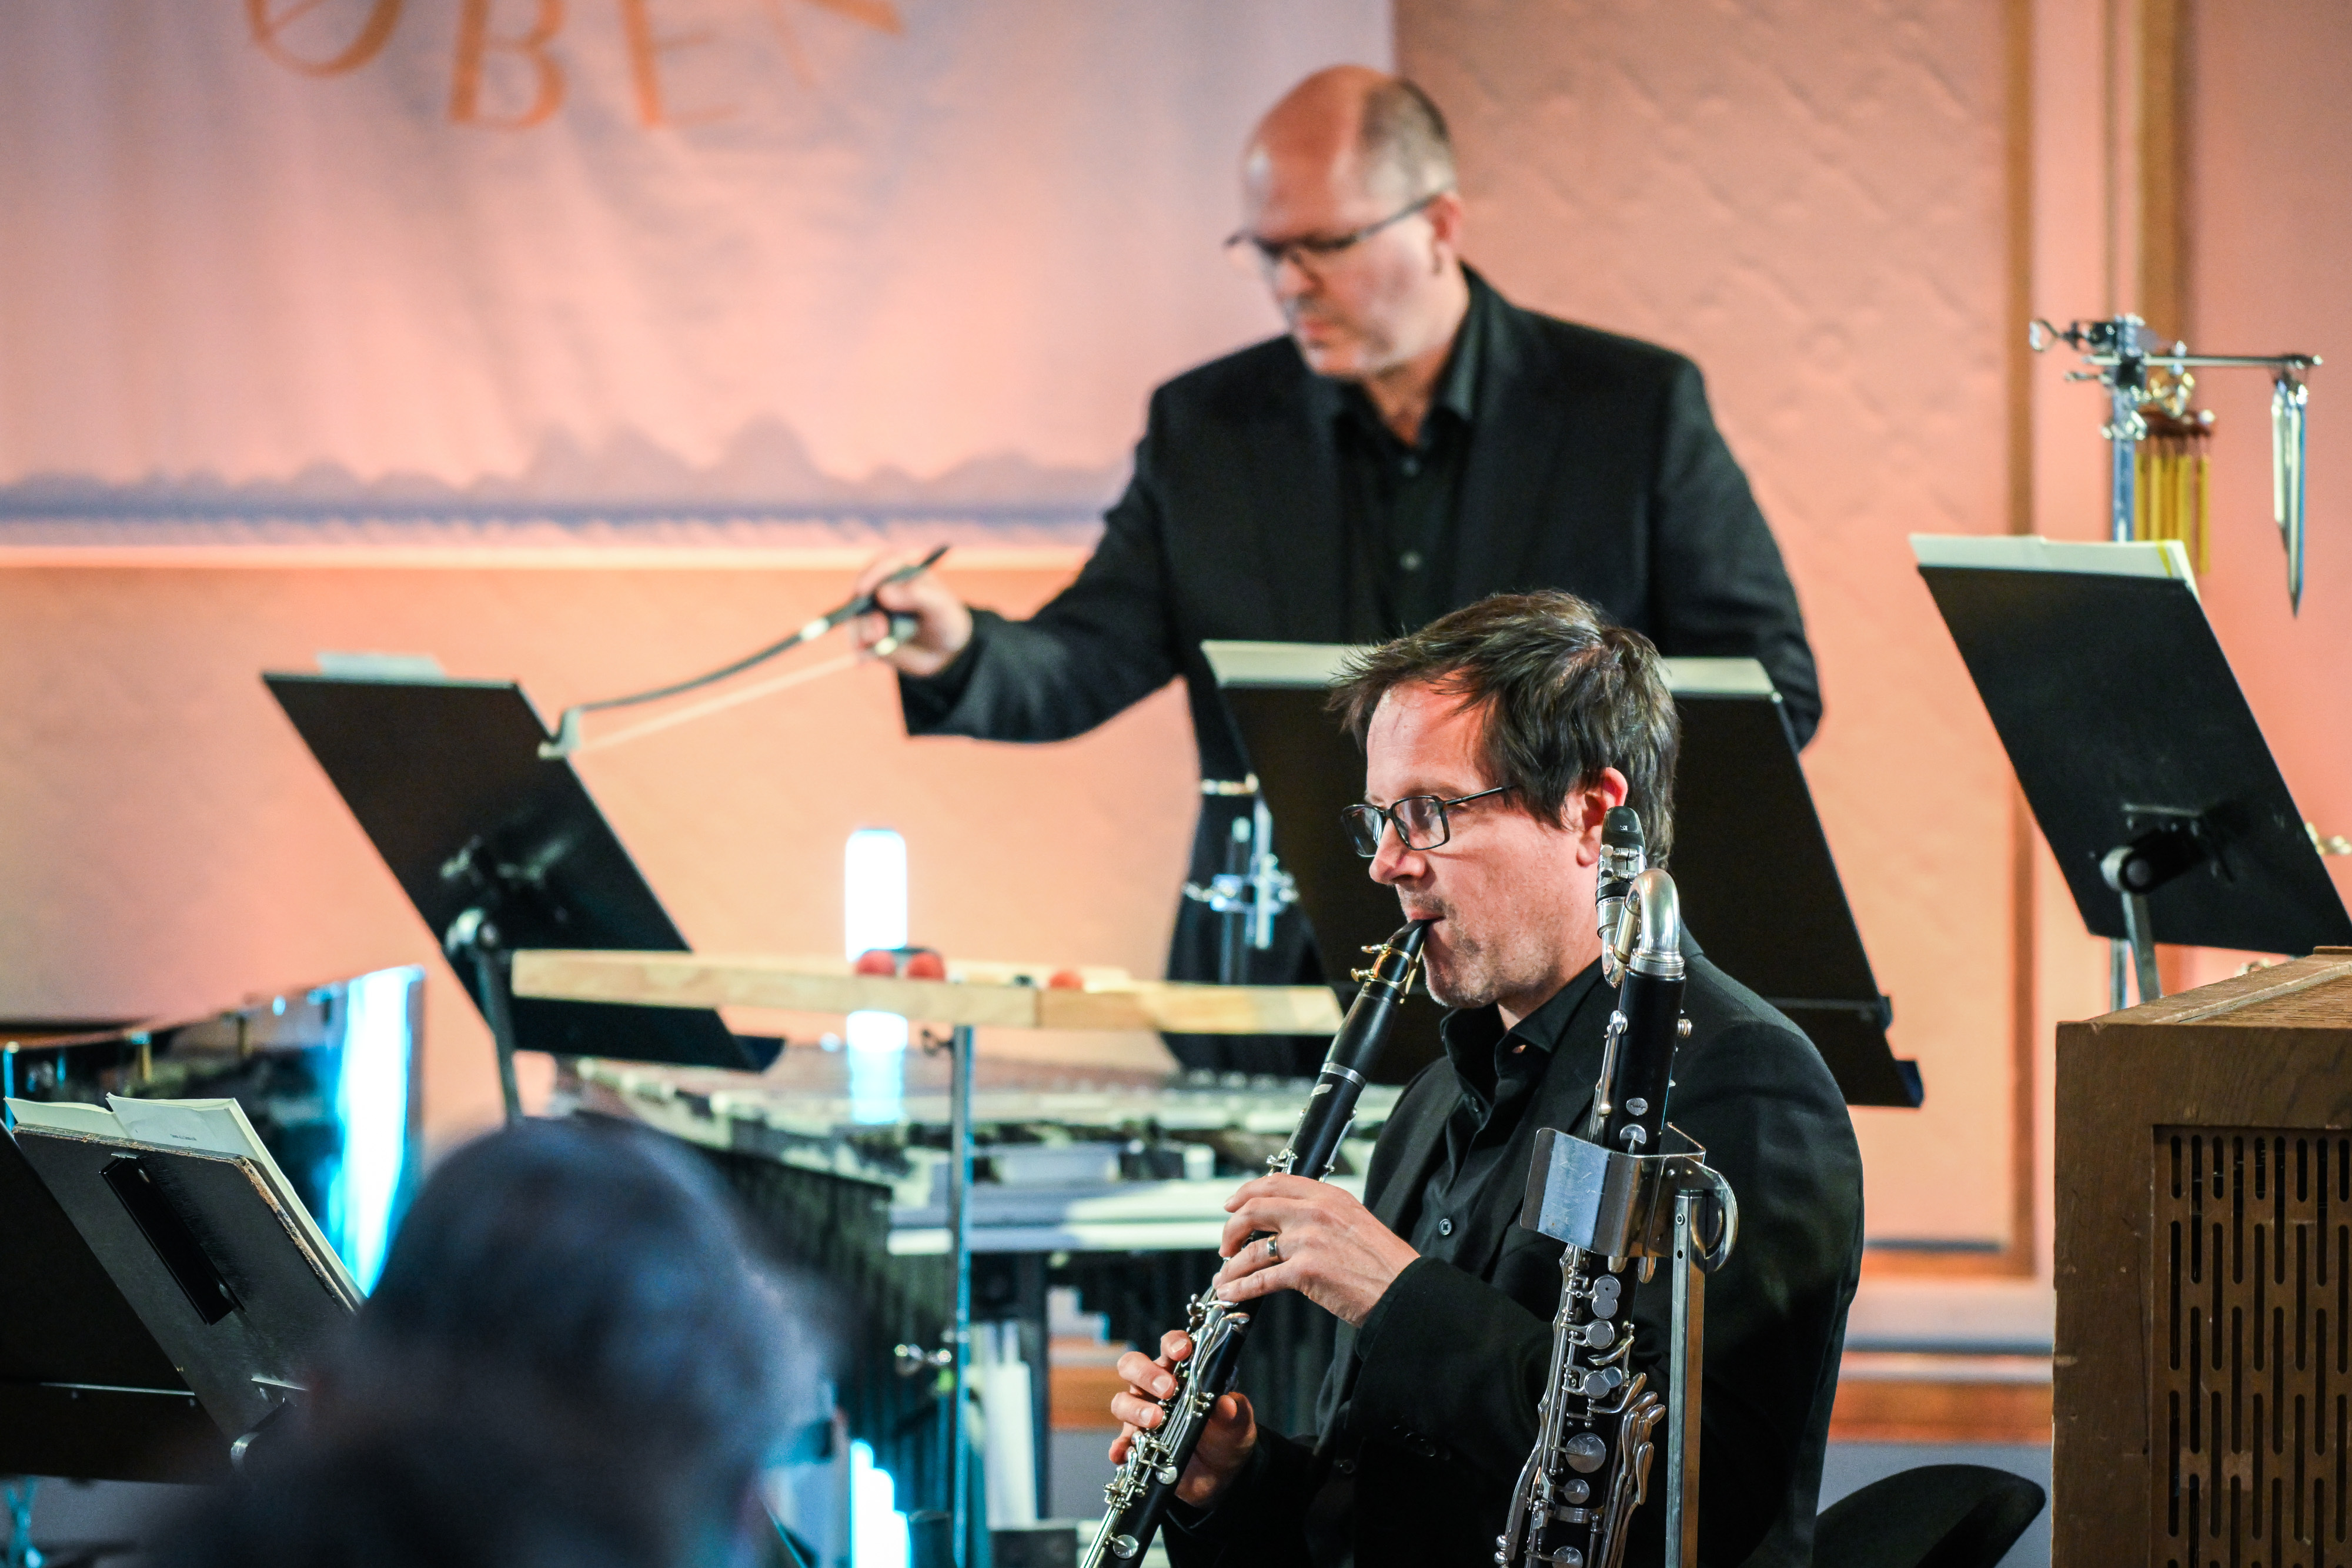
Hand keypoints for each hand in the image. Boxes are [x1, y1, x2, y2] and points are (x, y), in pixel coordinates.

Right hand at [848, 550, 972, 677]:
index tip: (865, 590)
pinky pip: (857, 643)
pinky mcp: (868, 637)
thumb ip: (917, 595)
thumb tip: (882, 592)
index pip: (882, 565)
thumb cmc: (946, 621)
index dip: (871, 575)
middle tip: (878, 631)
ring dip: (862, 633)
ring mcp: (871, 614)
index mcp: (901, 574)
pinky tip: (865, 661)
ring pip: (855, 619)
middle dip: (864, 612)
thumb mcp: (941, 607)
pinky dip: (861, 651)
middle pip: (860, 592)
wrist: (945, 653)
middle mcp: (881, 590)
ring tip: (880, 643)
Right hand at [1107, 1328, 1256, 1507]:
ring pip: (1122, 1401)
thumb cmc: (1226, 1435)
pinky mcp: (1136, 1444)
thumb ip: (1233, 1412)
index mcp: (1181, 1372)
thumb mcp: (1236, 1424)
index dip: (1173, 1343)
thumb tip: (1226, 1404)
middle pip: (1133, 1366)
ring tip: (1155, 1420)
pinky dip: (1119, 1447)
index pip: (1170, 1346)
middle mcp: (1155, 1388)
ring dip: (1136, 1409)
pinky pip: (1120, 1443)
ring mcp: (1142, 1415)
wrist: (1221, 1473)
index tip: (1183, 1351)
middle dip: (1147, 1374)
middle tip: (1168, 1390)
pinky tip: (1123, 1453)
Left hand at [1213, 1175, 1417, 1326]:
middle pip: (1254, 1210)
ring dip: (1232, 1266)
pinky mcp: (1305, 1272)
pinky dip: (1240, 1288)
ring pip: (1253, 1250)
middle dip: (1231, 1229)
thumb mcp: (1354, 1221)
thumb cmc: (1384, 1262)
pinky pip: (1261, 1279)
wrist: (1403, 1290)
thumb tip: (1289, 1223)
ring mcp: (1308, 1241)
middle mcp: (1315, 1212)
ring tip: (1224, 1278)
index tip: (1231, 1205)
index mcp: (1328, 1195)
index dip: (1245, 1193)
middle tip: (1225, 1245)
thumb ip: (1322, 1215)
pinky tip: (1232, 1294)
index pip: (1275, 1183)